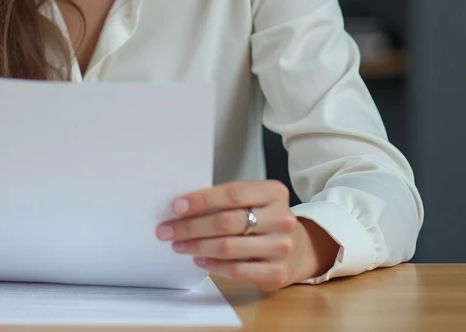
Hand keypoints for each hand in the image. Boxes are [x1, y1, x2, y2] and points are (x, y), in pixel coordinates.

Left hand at [155, 180, 337, 290]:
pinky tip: (199, 259)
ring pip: (228, 247)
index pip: (232, 193)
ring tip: (178, 245)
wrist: (298, 248)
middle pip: (226, 222)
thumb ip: (226, 201)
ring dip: (197, 246)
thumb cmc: (264, 219)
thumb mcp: (253, 201)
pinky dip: (213, 265)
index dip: (201, 200)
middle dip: (191, 227)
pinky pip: (236, 270)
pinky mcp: (276, 272)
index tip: (176, 206)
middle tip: (166, 230)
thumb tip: (182, 208)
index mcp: (274, 192)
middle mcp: (282, 219)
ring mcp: (281, 247)